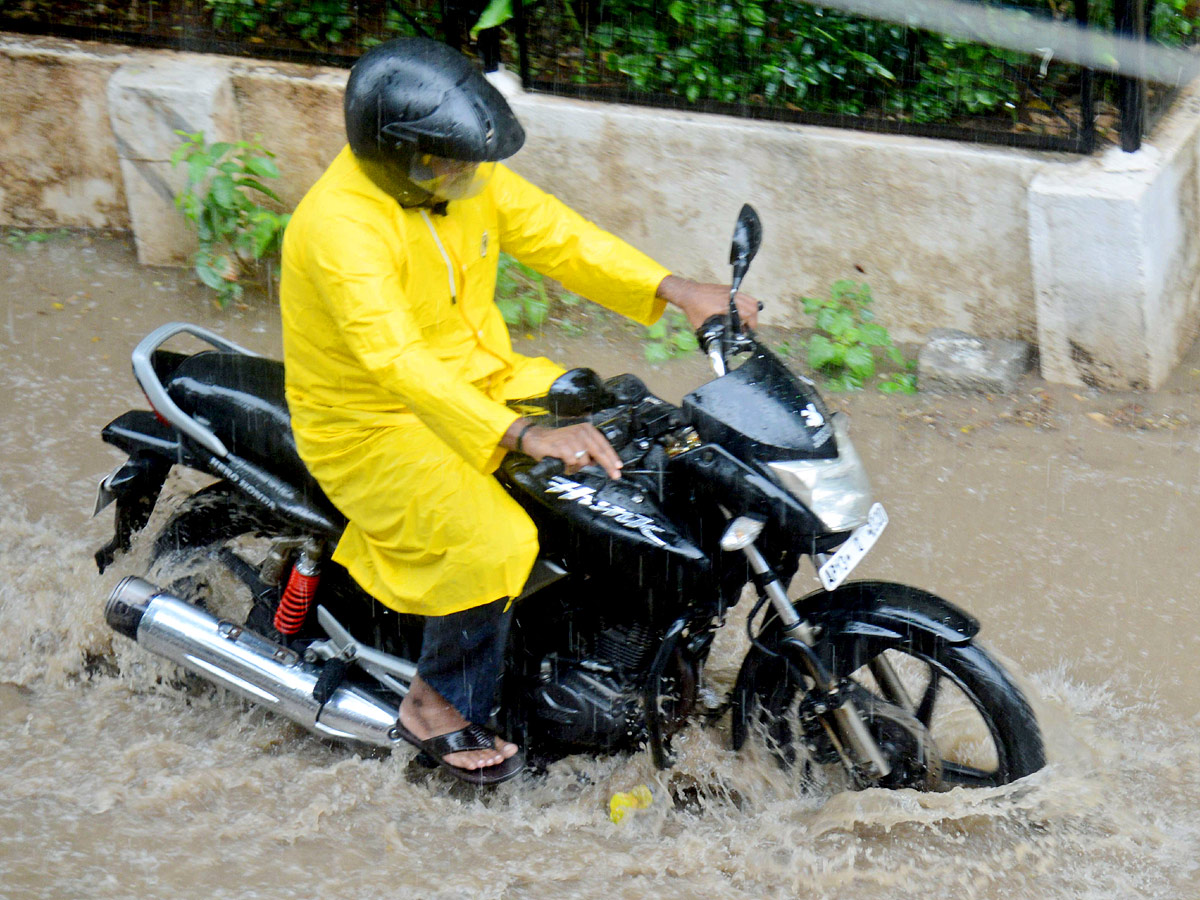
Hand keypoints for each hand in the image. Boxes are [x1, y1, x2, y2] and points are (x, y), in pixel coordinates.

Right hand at [504, 420, 622, 478]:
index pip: (603, 445)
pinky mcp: (561, 446)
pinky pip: (572, 463)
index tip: (619, 467)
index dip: (612, 457)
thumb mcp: (576, 443)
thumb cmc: (558, 443)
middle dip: (608, 466)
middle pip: (599, 453)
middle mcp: (580, 432)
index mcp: (586, 429)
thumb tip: (601, 462)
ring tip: (568, 464)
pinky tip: (562, 464)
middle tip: (615, 476)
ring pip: (584, 461)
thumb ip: (589, 451)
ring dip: (577, 467)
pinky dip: (568, 467)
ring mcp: (571, 438)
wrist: (535, 438)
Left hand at [656, 275, 759, 330]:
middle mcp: (731, 296)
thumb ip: (710, 335)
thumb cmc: (693, 308)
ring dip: (751, 311)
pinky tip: (738, 312)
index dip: (752, 324)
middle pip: (753, 305)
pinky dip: (745, 304)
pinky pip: (743, 296)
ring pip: (750, 299)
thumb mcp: (701, 325)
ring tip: (745, 320)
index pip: (748, 313)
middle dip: (754, 318)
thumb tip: (715, 347)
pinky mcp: (729, 289)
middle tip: (748, 327)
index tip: (749, 331)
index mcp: (725, 306)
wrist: (688, 293)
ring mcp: (731, 291)